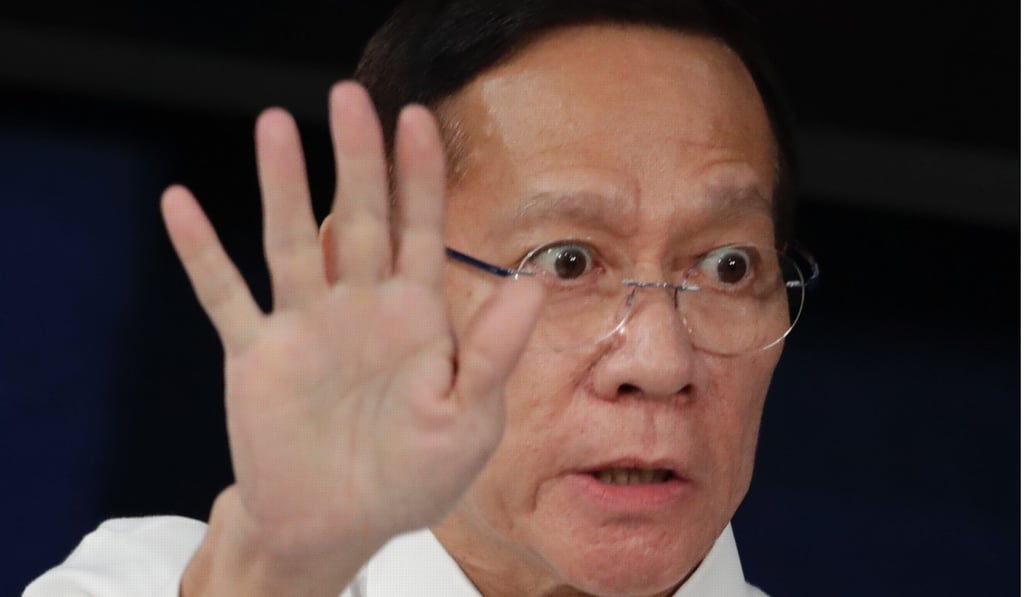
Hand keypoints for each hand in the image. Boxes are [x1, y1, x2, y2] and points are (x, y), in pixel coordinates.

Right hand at [163, 82, 543, 591]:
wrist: (337, 527)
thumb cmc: (410, 478)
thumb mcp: (468, 422)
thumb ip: (493, 353)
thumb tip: (534, 284)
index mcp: (416, 317)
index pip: (421, 229)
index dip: (419, 175)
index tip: (416, 118)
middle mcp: (360, 307)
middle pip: (360, 217)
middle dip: (357, 158)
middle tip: (350, 95)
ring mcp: (305, 326)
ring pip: (293, 241)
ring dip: (283, 186)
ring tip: (275, 125)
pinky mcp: (256, 355)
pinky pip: (224, 296)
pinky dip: (202, 254)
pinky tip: (179, 204)